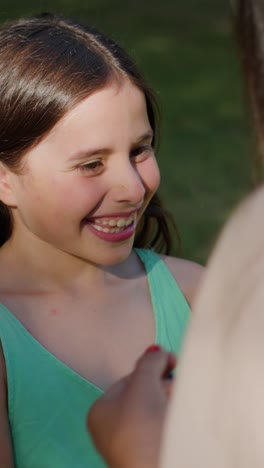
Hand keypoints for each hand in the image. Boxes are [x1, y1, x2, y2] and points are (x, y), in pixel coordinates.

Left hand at [87, 347, 175, 467]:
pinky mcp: (148, 457)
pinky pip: (162, 430)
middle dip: (163, 387)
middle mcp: (110, 430)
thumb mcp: (144, 383)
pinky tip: (181, 420)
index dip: (152, 369)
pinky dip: (173, 421)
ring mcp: (129, 447)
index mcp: (100, 411)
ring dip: (170, 402)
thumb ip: (149, 362)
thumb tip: (158, 352)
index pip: (129, 379)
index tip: (172, 363)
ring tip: (180, 404)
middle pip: (143, 396)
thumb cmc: (142, 427)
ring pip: (155, 413)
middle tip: (178, 385)